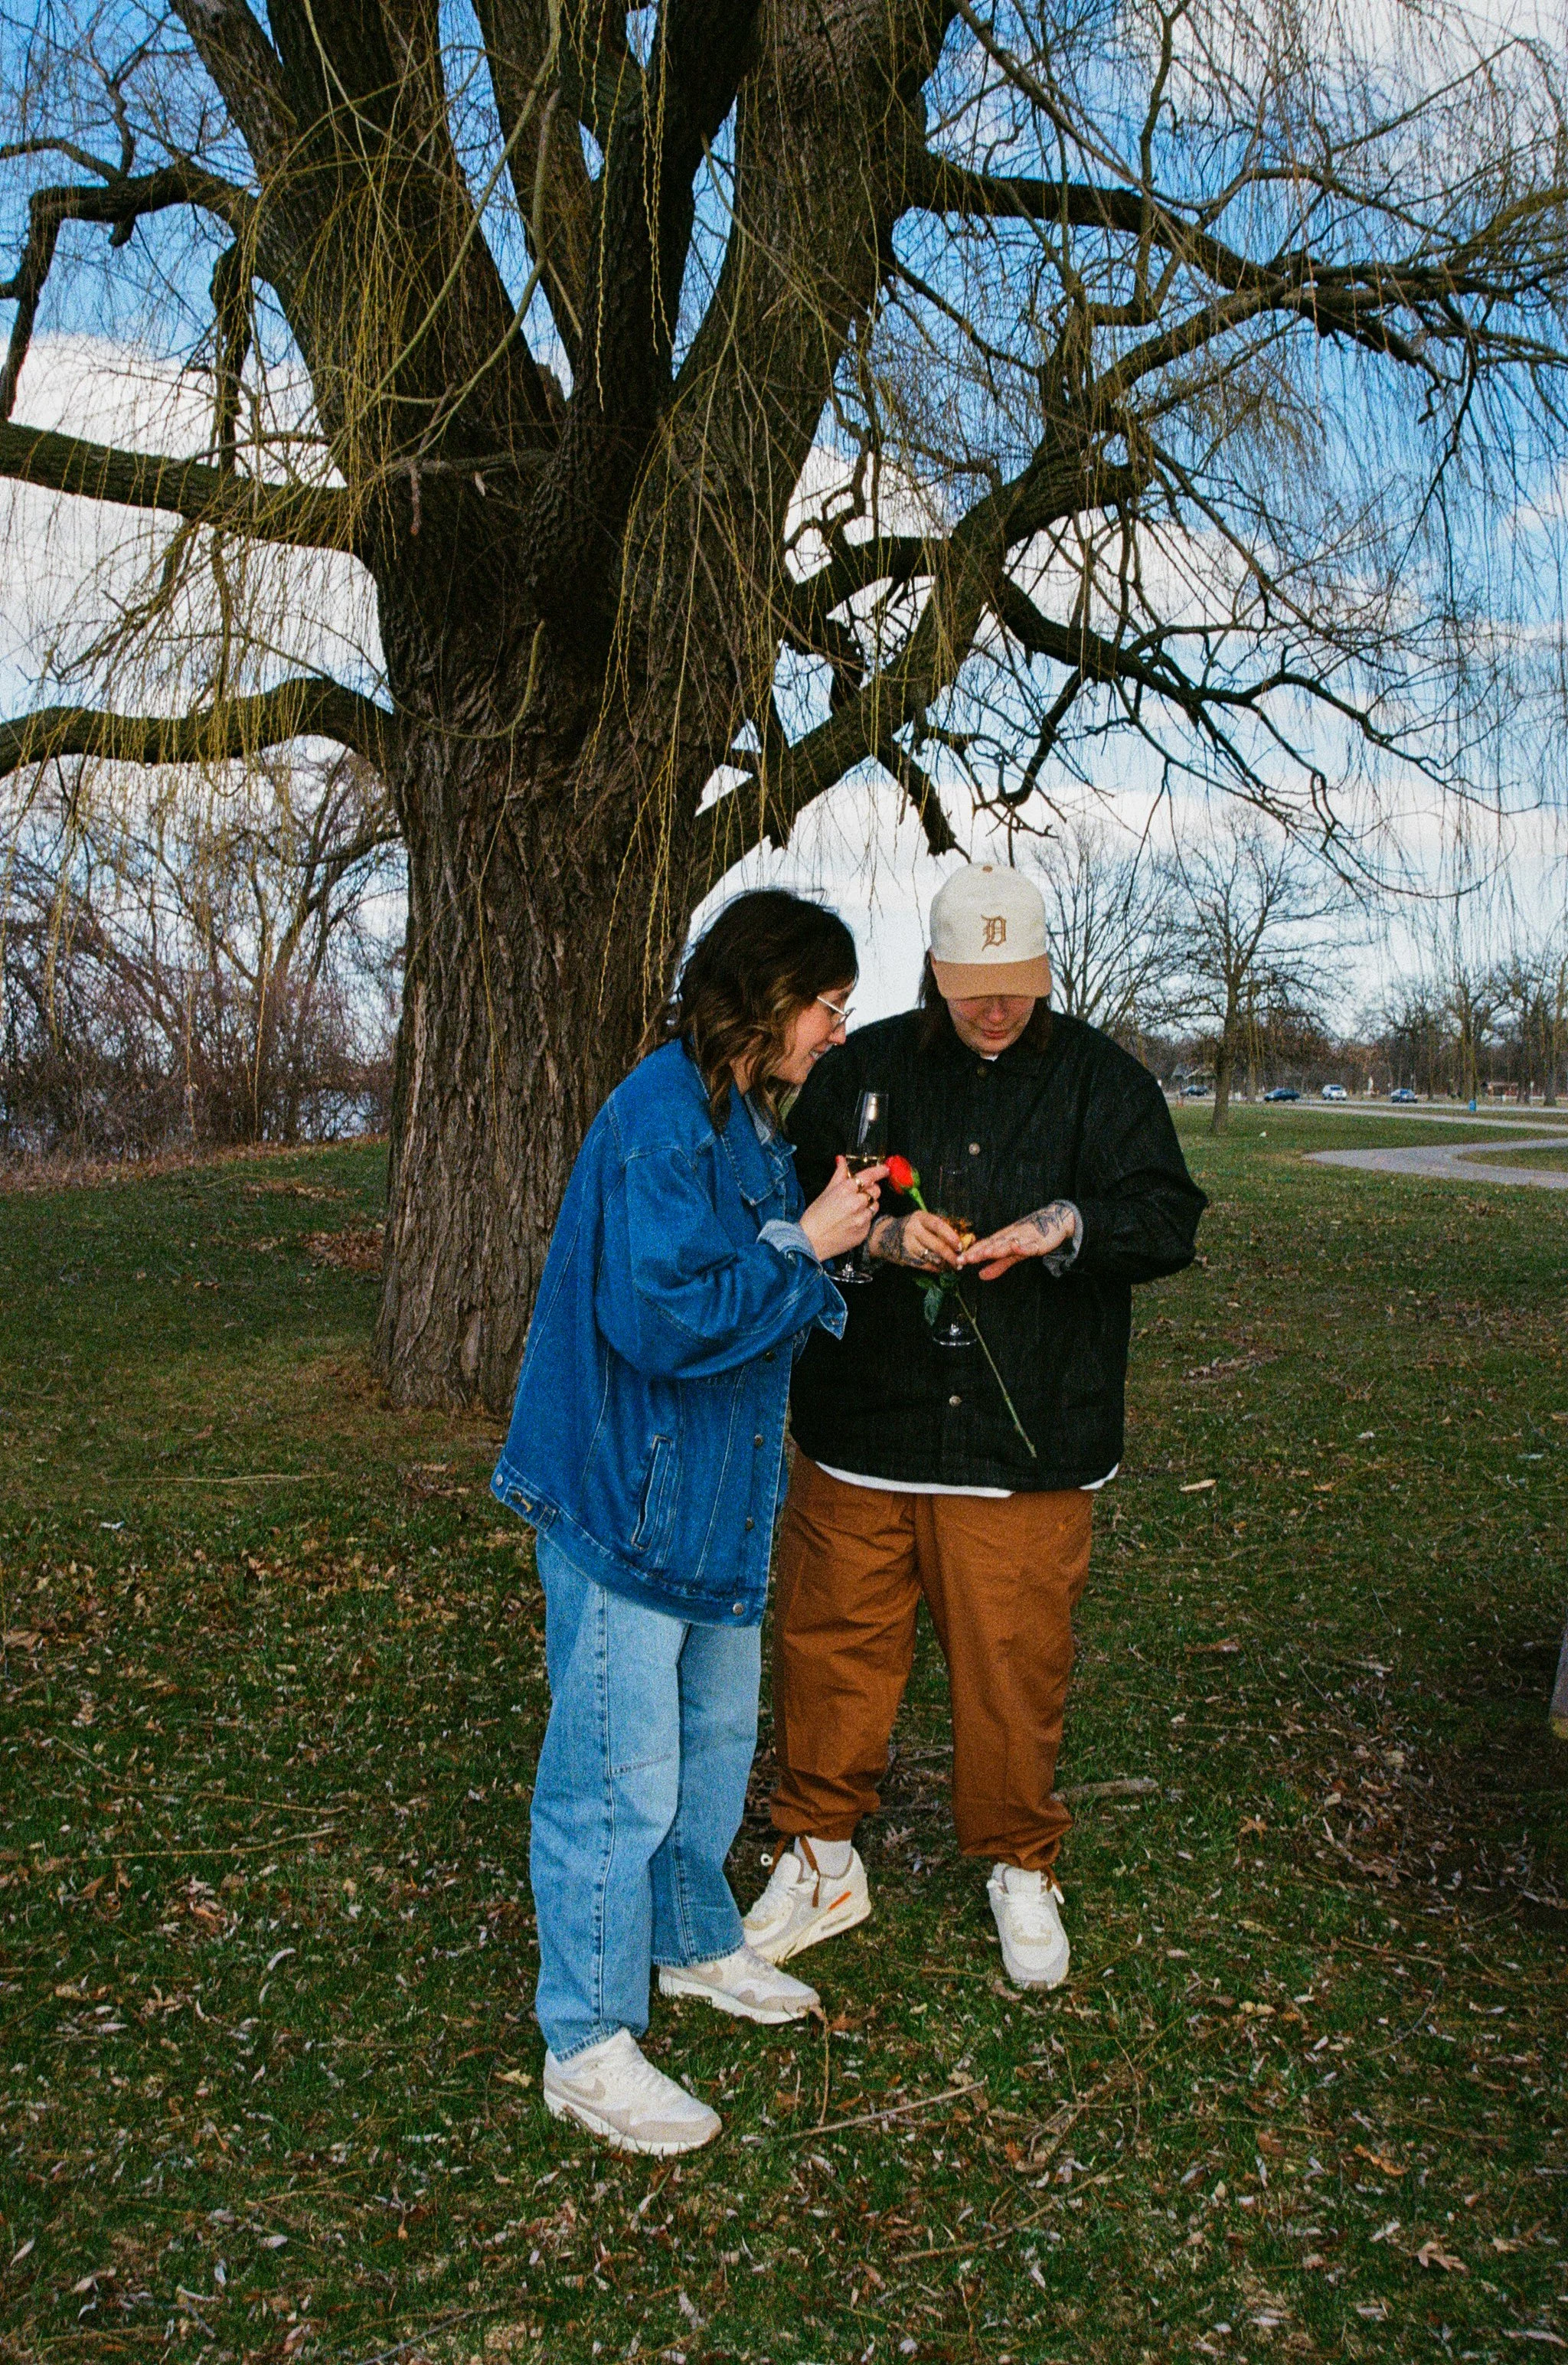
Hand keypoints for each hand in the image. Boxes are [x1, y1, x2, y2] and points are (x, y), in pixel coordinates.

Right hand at [799, 1156, 886, 1262]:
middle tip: (860, 1193)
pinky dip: (864, 1219)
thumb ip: (839, 1174)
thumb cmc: (815, 1216)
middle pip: (876, 1190)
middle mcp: (856, 1203)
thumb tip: (842, 1159)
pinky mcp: (864, 1232)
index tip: (885, 1169)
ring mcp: (861, 1219)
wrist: (810, 1242)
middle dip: (870, 1190)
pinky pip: (870, 1221)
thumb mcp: (826, 1192)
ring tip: (854, 1210)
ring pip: (875, 1206)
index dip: (880, 1171)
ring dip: (868, 1205)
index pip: (870, 1176)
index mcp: (846, 1190)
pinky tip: (851, 1222)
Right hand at [868, 1209, 964, 1269]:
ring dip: (945, 1264)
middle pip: (937, 1244)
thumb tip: (961, 1239)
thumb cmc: (912, 1227)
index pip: (939, 1225)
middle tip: (961, 1261)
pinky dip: (935, 1268)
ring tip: (954, 1266)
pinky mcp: (906, 1257)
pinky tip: (942, 1268)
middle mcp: (913, 1230)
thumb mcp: (922, 1221)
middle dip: (951, 1255)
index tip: (960, 1246)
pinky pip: (924, 1265)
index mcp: (920, 1217)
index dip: (951, 1236)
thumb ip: (939, 1227)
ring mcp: (908, 1244)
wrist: (885, 1235)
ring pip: (931, 1257)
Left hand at [957, 1201, 1076, 1279]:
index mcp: (1002, 1239)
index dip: (971, 1253)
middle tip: (965, 1258)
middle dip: (978, 1252)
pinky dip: (1022, 1246)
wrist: (1053, 1221)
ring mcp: (1023, 1238)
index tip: (958, 1260)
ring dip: (996, 1248)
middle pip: (992, 1245)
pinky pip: (1029, 1245)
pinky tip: (1015, 1246)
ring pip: (1008, 1244)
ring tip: (984, 1253)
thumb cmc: (1029, 1238)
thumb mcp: (1012, 1255)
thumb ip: (997, 1265)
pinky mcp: (1038, 1241)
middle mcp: (1010, 1237)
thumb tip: (980, 1276)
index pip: (984, 1246)